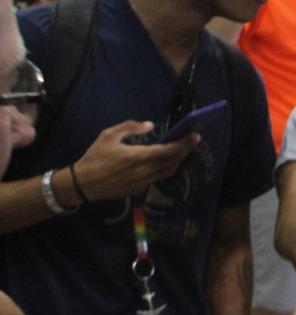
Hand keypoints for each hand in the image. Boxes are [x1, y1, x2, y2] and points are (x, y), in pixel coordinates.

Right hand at [72, 120, 199, 201]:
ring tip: (183, 150)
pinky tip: (166, 161)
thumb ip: (130, 127)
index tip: (195, 135)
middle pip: (173, 161)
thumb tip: (149, 125)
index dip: (184, 143)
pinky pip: (158, 177)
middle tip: (194, 140)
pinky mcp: (139, 189)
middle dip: (185, 150)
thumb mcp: (108, 135)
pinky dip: (166, 168)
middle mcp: (145, 171)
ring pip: (168, 171)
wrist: (82, 184)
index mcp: (138, 157)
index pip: (169, 150)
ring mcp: (143, 182)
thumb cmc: (95, 157)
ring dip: (178, 160)